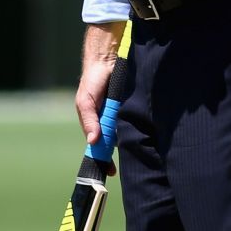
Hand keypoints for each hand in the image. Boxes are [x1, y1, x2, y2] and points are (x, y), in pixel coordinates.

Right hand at [74, 21, 125, 166]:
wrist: (107, 59)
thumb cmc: (92, 81)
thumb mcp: (85, 102)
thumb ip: (89, 121)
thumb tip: (93, 141)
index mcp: (95, 124)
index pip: (99, 146)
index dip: (103, 159)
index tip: (110, 171)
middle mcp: (109, 121)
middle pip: (114, 143)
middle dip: (119, 153)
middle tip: (125, 163)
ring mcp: (121, 115)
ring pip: (126, 133)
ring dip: (130, 140)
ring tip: (136, 149)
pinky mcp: (132, 108)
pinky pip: (135, 120)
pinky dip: (138, 126)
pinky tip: (144, 133)